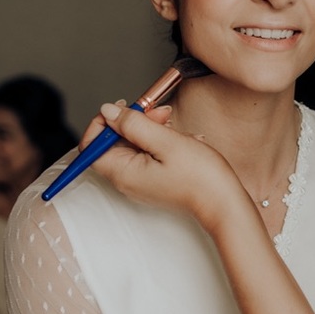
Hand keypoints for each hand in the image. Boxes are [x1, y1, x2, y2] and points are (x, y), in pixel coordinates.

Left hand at [78, 101, 249, 232]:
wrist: (223, 202)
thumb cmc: (200, 178)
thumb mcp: (165, 141)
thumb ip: (132, 124)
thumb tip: (108, 112)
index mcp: (124, 173)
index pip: (91, 146)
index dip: (102, 123)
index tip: (122, 110)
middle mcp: (128, 180)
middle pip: (112, 143)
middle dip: (130, 121)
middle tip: (155, 111)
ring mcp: (140, 182)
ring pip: (131, 145)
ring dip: (148, 128)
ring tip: (170, 122)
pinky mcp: (153, 180)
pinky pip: (146, 154)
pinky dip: (157, 140)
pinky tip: (176, 137)